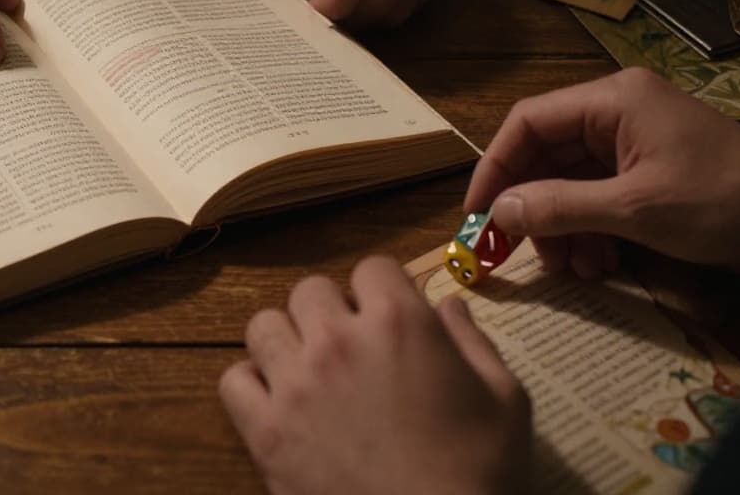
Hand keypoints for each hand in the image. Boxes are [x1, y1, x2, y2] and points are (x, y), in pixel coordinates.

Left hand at [220, 257, 530, 494]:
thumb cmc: (482, 473)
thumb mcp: (505, 400)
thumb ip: (472, 342)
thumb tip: (447, 304)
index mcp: (400, 323)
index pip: (373, 267)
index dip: (383, 290)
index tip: (389, 316)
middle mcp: (338, 341)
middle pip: (310, 291)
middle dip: (331, 311)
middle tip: (350, 346)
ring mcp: (295, 385)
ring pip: (264, 327)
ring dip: (286, 341)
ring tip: (309, 370)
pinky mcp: (267, 432)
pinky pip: (234, 381)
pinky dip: (252, 386)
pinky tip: (279, 404)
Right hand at [466, 68, 739, 276]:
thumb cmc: (721, 201)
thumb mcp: (635, 209)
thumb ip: (560, 207)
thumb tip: (497, 214)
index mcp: (612, 100)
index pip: (528, 123)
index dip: (495, 168)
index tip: (477, 214)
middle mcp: (617, 112)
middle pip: (546, 155)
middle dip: (533, 207)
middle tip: (517, 252)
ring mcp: (635, 142)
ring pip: (570, 181)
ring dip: (562, 226)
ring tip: (572, 267)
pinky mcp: (650, 171)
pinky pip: (598, 195)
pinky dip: (590, 229)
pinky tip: (599, 262)